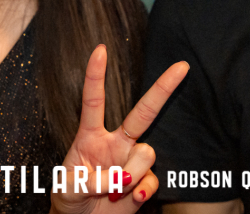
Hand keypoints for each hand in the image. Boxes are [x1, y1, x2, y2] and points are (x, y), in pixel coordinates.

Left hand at [51, 45, 188, 213]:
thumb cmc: (70, 198)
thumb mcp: (67, 187)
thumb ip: (89, 179)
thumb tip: (117, 180)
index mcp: (91, 136)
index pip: (94, 101)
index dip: (96, 76)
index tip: (100, 50)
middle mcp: (116, 143)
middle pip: (143, 112)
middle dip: (163, 89)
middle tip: (182, 67)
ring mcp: (131, 161)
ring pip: (146, 154)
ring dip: (130, 175)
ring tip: (114, 192)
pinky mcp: (143, 181)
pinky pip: (152, 180)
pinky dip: (141, 192)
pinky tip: (131, 199)